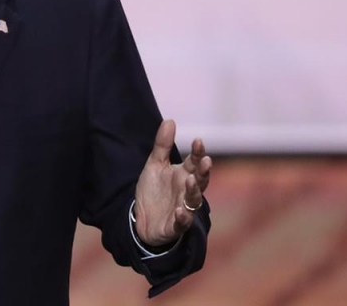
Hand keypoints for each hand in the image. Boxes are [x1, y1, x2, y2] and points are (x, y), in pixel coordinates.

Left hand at [133, 119, 211, 247]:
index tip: (198, 141)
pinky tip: (179, 211)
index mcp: (184, 175)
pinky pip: (181, 223)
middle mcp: (187, 191)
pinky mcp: (175, 225)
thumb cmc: (154, 191)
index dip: (198, 152)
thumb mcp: (155, 165)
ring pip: (193, 201)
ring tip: (191, 180)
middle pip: (200, 181)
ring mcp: (183, 208)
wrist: (142, 218)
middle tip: (205, 161)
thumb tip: (170, 120)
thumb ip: (162, 145)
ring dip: (194, 191)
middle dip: (204, 172)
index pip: (194, 162)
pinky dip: (182, 218)